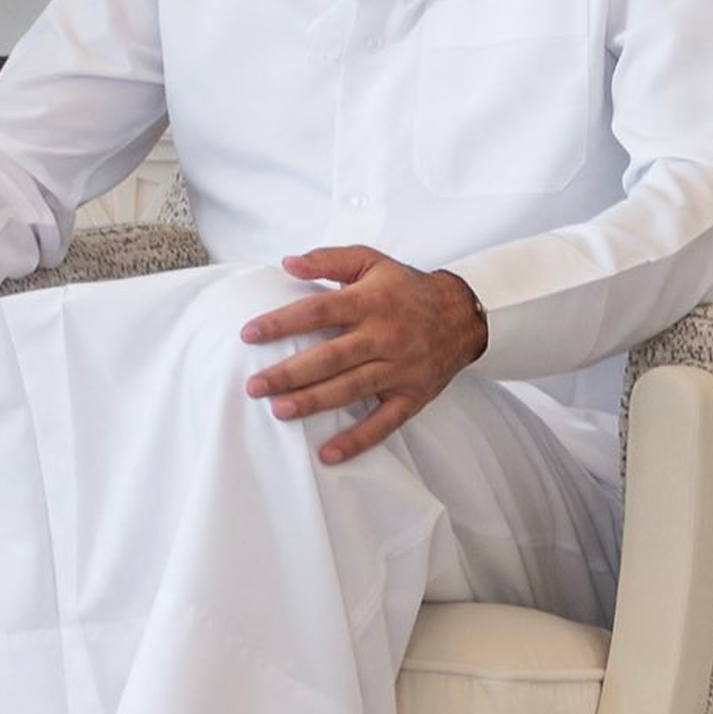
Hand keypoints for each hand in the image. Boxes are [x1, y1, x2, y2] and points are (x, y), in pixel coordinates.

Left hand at [240, 244, 487, 464]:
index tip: (249, 334)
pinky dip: (357, 440)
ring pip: (351, 389)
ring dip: (313, 402)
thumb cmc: (407, 288)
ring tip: (279, 410)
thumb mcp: (371, 261)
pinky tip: (328, 453)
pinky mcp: (412, 397)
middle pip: (331, 357)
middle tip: (254, 385)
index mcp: (371, 301)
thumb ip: (329, 260)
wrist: (463, 315)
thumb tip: (288, 263)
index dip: (282, 323)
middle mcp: (385, 336)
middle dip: (289, 373)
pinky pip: (384, 423)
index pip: (319, 310)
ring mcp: (400, 369)